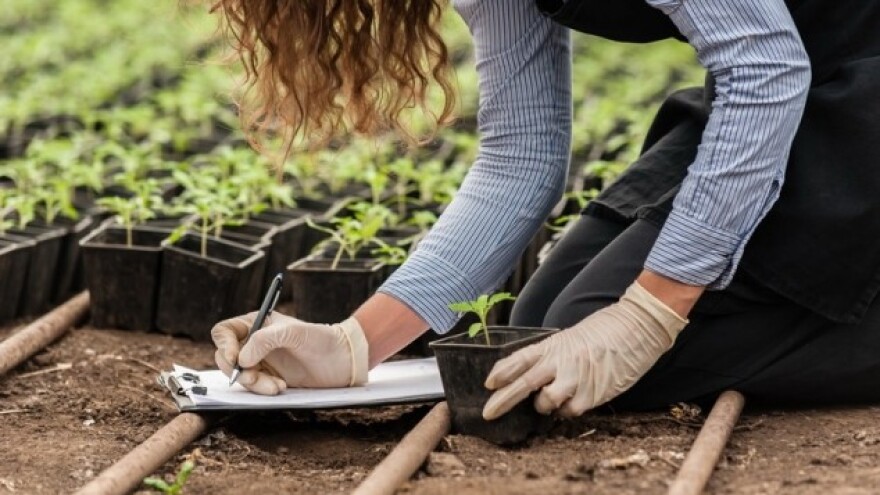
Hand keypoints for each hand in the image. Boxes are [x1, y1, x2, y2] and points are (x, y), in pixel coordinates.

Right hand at [211, 312, 368, 394]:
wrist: (343, 360)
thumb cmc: (321, 339)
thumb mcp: (293, 332)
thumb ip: (264, 340)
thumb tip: (241, 360)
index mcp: (256, 324)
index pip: (225, 332)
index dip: (224, 346)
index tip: (236, 360)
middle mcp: (254, 342)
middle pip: (227, 357)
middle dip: (237, 371)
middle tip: (253, 377)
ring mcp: (261, 361)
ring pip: (240, 376)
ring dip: (254, 384)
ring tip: (276, 386)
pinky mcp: (270, 378)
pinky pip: (254, 387)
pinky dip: (263, 390)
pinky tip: (281, 387)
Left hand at [482, 282, 687, 418]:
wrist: (637, 327)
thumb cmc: (604, 330)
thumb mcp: (571, 337)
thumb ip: (551, 355)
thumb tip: (534, 376)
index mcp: (553, 344)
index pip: (520, 358)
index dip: (502, 371)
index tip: (488, 384)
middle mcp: (560, 361)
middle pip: (524, 383)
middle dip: (503, 400)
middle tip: (488, 414)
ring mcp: (576, 378)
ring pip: (545, 402)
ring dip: (543, 405)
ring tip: (550, 400)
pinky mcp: (592, 394)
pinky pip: (570, 411)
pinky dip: (566, 411)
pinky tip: (573, 402)